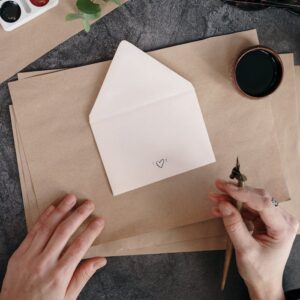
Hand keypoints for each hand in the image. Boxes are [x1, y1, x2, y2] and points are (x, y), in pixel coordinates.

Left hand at [0, 195, 105, 299]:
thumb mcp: (67, 298)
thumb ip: (83, 276)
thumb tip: (100, 260)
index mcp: (59, 275)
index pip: (79, 246)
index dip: (91, 231)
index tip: (100, 220)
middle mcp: (44, 264)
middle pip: (64, 232)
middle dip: (78, 215)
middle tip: (89, 204)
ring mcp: (29, 258)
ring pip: (47, 227)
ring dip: (61, 210)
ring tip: (71, 198)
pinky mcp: (18, 255)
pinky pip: (32, 232)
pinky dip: (43, 218)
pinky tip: (52, 208)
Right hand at [209, 179, 298, 299]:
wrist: (264, 283)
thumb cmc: (259, 271)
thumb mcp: (245, 250)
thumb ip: (234, 225)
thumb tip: (223, 204)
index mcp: (283, 227)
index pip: (264, 203)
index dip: (244, 193)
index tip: (226, 188)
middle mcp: (282, 219)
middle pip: (258, 198)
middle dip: (236, 192)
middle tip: (218, 187)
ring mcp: (274, 219)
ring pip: (251, 201)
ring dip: (232, 198)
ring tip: (214, 197)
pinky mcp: (265, 220)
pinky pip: (248, 208)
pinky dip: (233, 207)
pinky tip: (219, 208)